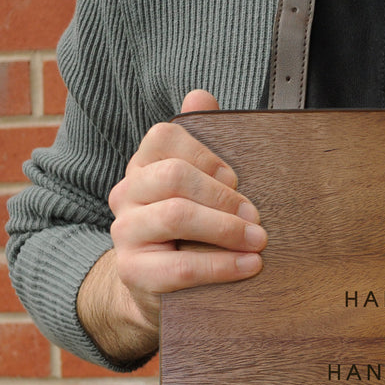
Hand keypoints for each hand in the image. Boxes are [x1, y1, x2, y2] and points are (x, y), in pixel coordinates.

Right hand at [79, 90, 266, 361]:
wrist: (159, 289)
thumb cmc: (190, 232)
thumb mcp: (199, 189)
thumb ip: (201, 143)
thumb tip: (200, 95)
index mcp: (143, 166)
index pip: (165, 137)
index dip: (207, 154)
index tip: (236, 178)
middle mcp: (126, 193)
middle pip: (173, 175)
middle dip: (223, 195)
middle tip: (257, 215)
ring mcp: (125, 232)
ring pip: (175, 216)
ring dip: (226, 228)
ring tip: (259, 241)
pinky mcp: (133, 272)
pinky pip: (180, 267)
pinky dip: (222, 266)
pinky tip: (250, 265)